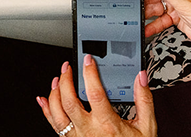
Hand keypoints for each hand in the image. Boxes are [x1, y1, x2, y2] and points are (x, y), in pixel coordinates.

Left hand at [37, 56, 155, 136]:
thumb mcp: (146, 126)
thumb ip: (144, 100)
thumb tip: (141, 78)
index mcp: (108, 125)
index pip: (95, 94)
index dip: (90, 74)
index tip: (88, 60)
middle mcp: (90, 131)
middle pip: (69, 102)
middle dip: (65, 81)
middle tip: (67, 67)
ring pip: (58, 114)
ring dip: (54, 94)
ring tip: (57, 80)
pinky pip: (55, 127)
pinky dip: (47, 112)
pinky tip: (43, 100)